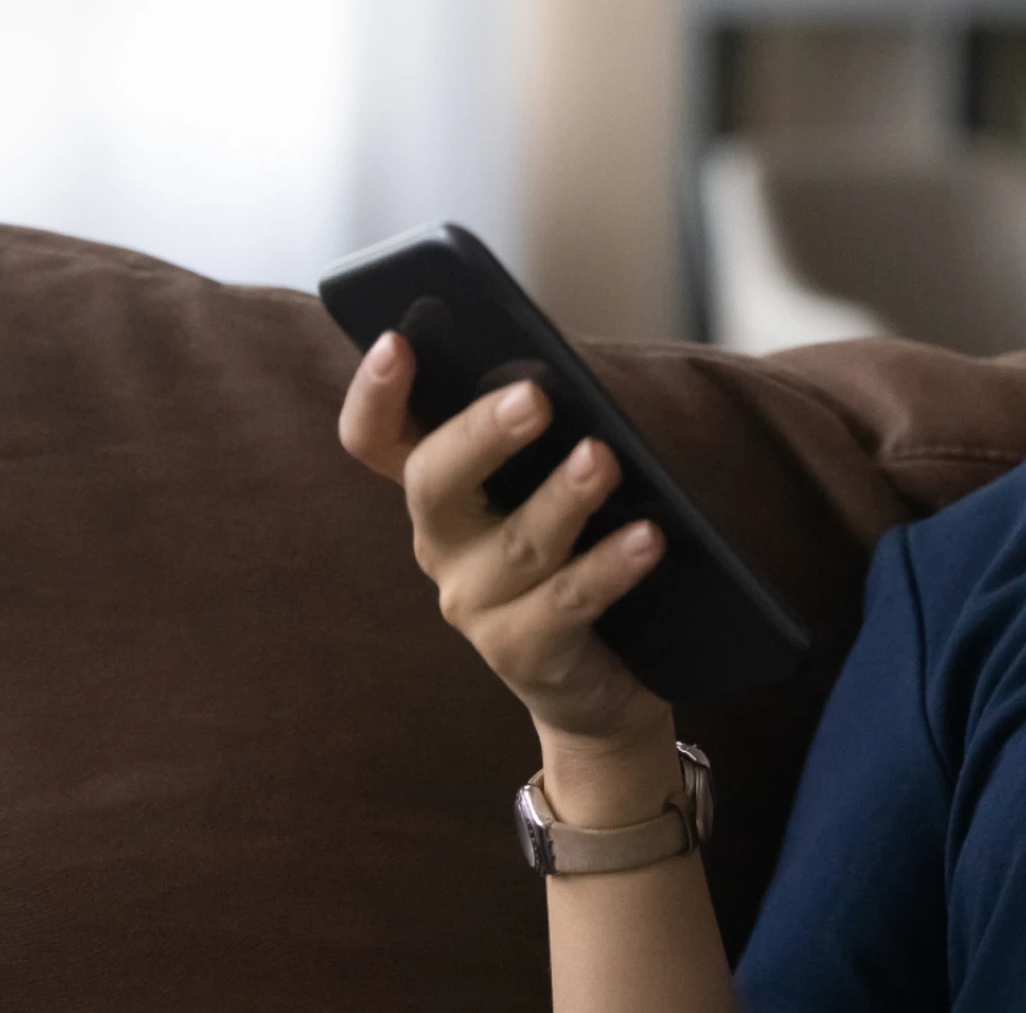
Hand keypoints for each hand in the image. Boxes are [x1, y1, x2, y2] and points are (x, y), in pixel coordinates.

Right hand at [338, 332, 673, 756]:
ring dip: (562, 497)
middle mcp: (443, 546)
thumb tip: (562, 378)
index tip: (396, 342)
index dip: (375, 394)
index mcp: (442, 493)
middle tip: (534, 395)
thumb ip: (545, 439)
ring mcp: (477, 605)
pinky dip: (610, 565)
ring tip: (602, 458)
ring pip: (515, 542)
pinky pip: (568, 602)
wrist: (599, 683)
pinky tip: (650, 537)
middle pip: (435, 483)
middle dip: (480, 435)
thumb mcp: (548, 492)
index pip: (379, 440)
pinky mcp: (525, 653)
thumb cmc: (577, 556)